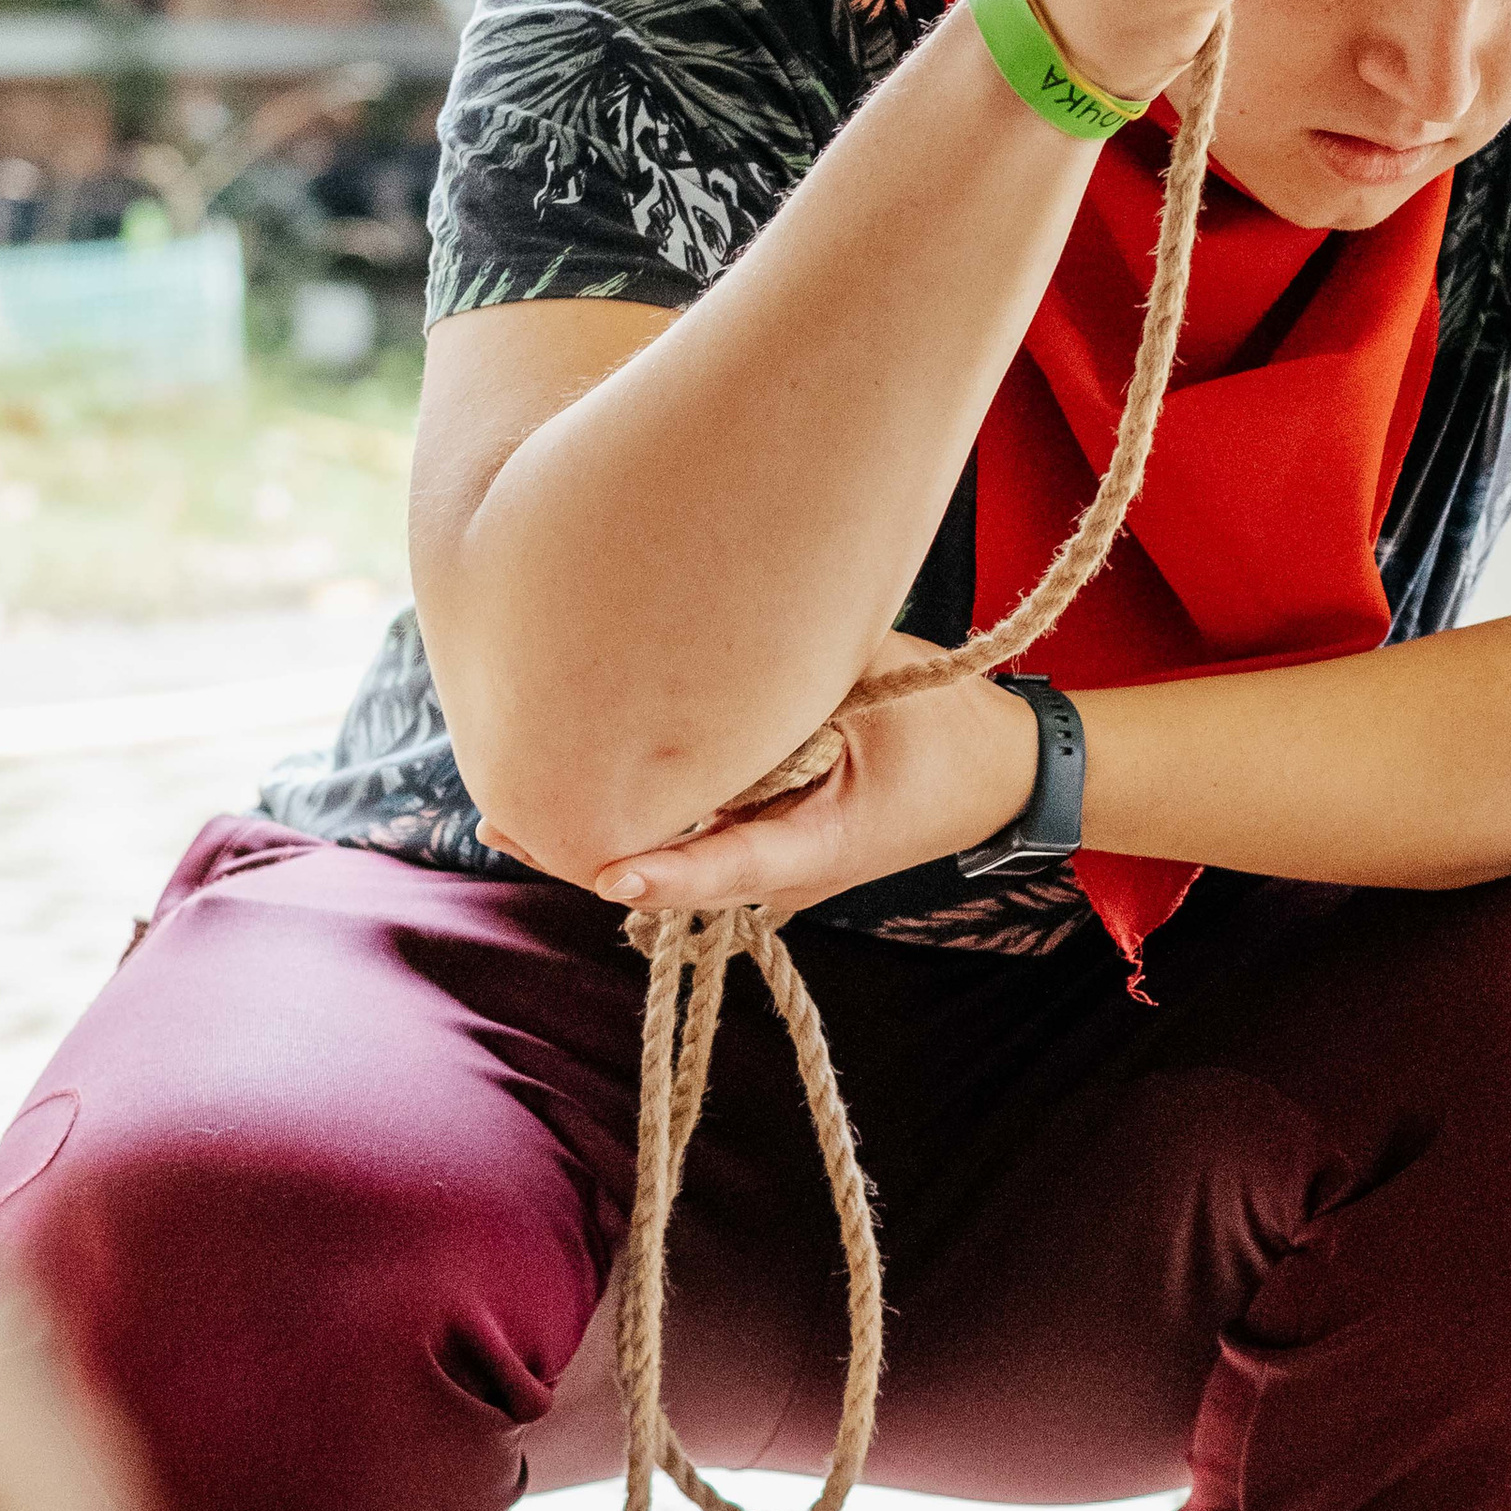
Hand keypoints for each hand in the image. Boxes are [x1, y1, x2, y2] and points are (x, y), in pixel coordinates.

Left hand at [491, 649, 1041, 917]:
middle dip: (596, 847)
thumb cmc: (950, 729)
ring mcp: (777, 868)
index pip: (730, 866)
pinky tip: (581, 787)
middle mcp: (787, 871)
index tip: (605, 870)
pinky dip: (644, 818)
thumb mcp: (881, 686)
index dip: (666, 872)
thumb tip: (705, 637)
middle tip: (505, 821)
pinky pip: (697, 841)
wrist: (1004, 773)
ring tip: (515, 810)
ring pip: (678, 860)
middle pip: (676, 874)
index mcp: (823, 842)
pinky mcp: (771, 847)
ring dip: (610, 833)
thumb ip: (796, 672)